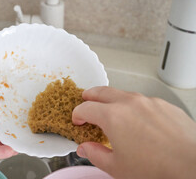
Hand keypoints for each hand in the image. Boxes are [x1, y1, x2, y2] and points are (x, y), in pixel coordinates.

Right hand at [72, 86, 195, 178]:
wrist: (192, 167)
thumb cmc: (158, 170)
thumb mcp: (116, 167)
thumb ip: (95, 154)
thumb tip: (86, 148)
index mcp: (113, 116)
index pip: (85, 107)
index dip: (77, 113)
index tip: (78, 120)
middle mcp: (130, 103)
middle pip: (102, 92)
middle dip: (91, 96)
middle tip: (86, 100)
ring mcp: (149, 102)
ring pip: (124, 94)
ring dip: (113, 100)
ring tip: (112, 111)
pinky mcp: (165, 105)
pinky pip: (144, 101)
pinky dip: (135, 107)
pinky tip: (139, 121)